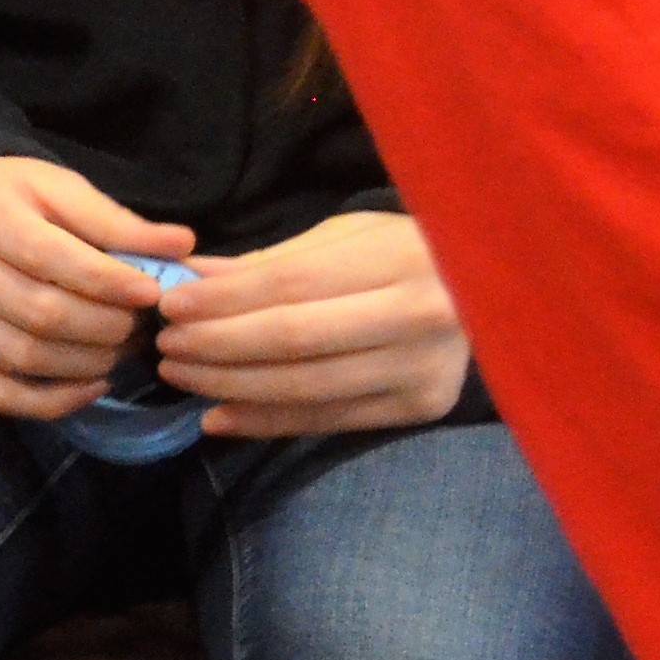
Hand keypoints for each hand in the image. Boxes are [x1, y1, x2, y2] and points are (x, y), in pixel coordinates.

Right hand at [0, 155, 196, 419]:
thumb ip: (113, 219)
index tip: (152, 291)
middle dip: (106, 325)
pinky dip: (51, 402)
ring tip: (121, 347)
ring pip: (23, 357)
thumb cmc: (2, 196)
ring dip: (88, 362)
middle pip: (40, 314)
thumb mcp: (53, 187)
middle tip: (141, 322)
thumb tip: (181, 246)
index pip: (48, 257)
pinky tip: (93, 386)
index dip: (108, 281)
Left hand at [155, 210, 470, 435]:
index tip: (170, 304)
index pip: (292, 284)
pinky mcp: (421, 408)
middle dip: (216, 345)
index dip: (223, 299)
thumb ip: (273, 260)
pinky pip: (327, 420)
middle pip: (293, 339)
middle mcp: (420, 316)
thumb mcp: (348, 237)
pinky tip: (218, 416)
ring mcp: (423, 368)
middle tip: (165, 345)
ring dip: (229, 386)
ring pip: (305, 386)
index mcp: (401, 259)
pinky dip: (265, 422)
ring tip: (179, 375)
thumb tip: (192, 276)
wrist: (494, 295)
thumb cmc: (407, 253)